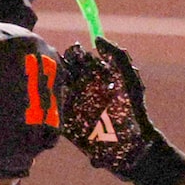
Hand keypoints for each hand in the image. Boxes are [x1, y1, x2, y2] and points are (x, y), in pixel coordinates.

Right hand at [56, 38, 158, 174]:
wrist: (135, 146)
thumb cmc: (134, 110)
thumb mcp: (129, 79)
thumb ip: (117, 55)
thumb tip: (96, 38)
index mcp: (94, 75)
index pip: (75, 58)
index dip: (72, 55)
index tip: (75, 57)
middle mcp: (80, 89)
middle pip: (60, 73)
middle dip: (58, 71)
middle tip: (63, 75)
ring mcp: (72, 108)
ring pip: (53, 93)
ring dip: (50, 90)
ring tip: (57, 91)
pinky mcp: (67, 127)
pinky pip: (52, 116)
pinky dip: (50, 112)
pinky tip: (53, 108)